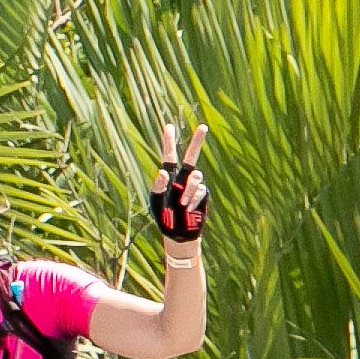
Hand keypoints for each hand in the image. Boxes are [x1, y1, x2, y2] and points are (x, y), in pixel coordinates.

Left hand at [146, 121, 209, 244]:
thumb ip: (158, 186)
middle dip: (198, 141)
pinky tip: (189, 208)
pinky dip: (194, 199)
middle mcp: (182, 178)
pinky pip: (201, 190)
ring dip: (189, 189)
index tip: (168, 126)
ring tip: (182, 203)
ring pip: (196, 176)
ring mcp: (194, 186)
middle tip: (203, 126)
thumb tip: (162, 171)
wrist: (177, 232)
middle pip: (192, 156)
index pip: (170, 156)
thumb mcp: (156, 200)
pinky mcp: (203, 195)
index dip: (169, 142)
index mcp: (169, 177)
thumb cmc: (163, 215)